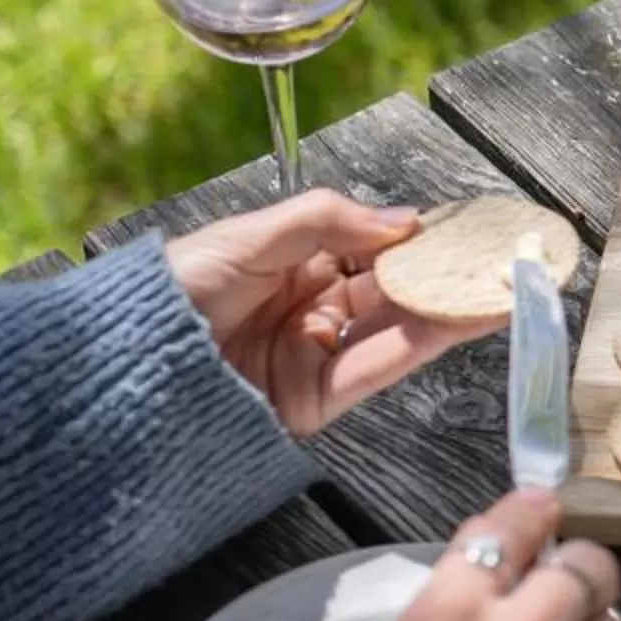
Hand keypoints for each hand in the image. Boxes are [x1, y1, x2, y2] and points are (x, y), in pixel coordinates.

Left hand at [165, 189, 492, 436]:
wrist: (119, 364)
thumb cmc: (169, 291)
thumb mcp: (247, 236)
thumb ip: (327, 221)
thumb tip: (405, 219)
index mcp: (291, 264)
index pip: (371, 247)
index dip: (419, 236)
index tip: (465, 224)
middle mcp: (309, 309)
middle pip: (393, 288)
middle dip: (447, 271)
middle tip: (500, 253)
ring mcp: (315, 355)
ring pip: (398, 327)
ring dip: (452, 306)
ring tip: (501, 284)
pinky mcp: (316, 401)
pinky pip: (380, 366)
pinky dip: (425, 342)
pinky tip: (462, 317)